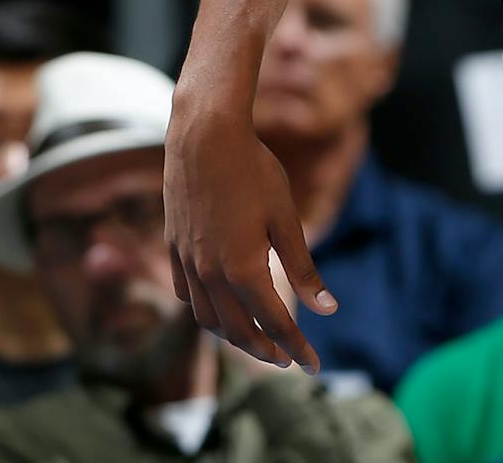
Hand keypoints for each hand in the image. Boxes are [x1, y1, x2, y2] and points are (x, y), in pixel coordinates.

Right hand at [164, 97, 334, 370]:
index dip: (296, 346)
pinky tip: (218, 308)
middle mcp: (210, 274)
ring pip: (208, 318)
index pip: (274, 323)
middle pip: (237, 330)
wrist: (205, 138)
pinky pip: (187, 295)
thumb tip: (328, 310)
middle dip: (265, 349)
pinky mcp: (174, 248)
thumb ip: (304, 268)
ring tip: (257, 340)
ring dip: (233, 336)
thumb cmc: (254, 172)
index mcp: (243, 270)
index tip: (313, 365)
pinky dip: (206, 310)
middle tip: (288, 359)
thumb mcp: (287, 219)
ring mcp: (187, 263)